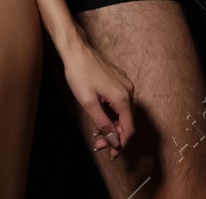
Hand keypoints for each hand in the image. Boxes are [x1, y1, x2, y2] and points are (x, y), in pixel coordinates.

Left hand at [60, 38, 134, 161]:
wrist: (76, 50)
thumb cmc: (79, 74)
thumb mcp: (88, 102)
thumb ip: (102, 123)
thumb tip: (114, 141)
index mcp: (122, 98)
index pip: (129, 128)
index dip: (121, 144)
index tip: (112, 154)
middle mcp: (128, 91)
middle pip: (127, 121)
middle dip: (114, 135)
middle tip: (99, 145)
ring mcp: (125, 84)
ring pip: (123, 112)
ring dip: (112, 124)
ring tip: (96, 132)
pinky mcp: (119, 81)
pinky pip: (119, 102)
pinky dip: (111, 113)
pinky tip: (100, 116)